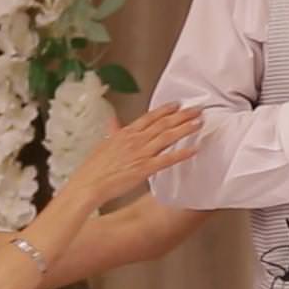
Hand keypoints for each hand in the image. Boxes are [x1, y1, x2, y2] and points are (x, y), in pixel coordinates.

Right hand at [60, 103, 201, 207]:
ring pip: (168, 137)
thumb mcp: (103, 144)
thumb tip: (113, 120)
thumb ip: (113, 131)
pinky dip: (182, 153)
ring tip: (199, 122)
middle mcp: (135, 140)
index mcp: (125, 133)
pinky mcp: (145, 168)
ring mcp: (141, 153)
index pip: (149, 117)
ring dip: (185, 128)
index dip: (165, 110)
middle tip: (197, 109)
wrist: (89, 184)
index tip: (177, 104)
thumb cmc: (94, 168)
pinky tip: (194, 149)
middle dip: (182, 115)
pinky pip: (168, 159)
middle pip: (162, 124)